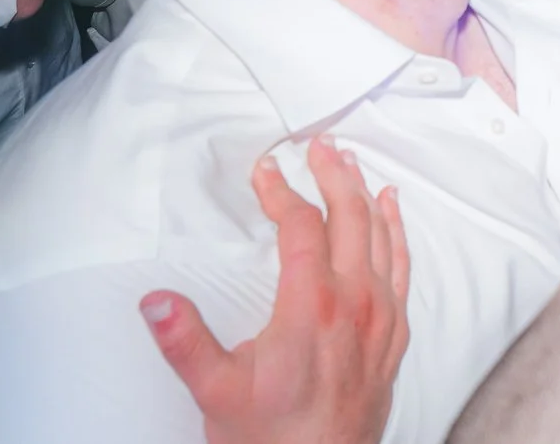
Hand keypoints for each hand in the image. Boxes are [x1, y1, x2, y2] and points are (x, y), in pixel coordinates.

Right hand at [140, 136, 408, 443]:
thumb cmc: (271, 436)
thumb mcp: (214, 388)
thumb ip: (184, 341)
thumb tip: (157, 301)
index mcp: (310, 306)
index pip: (300, 226)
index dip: (282, 192)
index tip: (266, 171)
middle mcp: (354, 302)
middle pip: (349, 216)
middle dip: (332, 174)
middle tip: (319, 145)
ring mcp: (380, 315)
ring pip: (380, 235)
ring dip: (363, 193)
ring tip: (351, 163)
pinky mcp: (394, 331)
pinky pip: (402, 264)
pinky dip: (397, 229)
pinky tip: (392, 210)